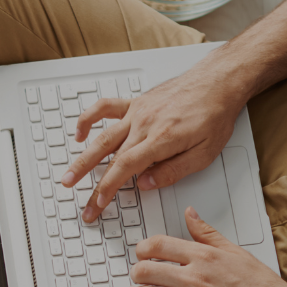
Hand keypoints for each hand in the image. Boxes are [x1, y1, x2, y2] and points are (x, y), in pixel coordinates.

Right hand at [63, 64, 248, 222]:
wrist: (217, 82)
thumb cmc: (214, 115)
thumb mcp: (204, 153)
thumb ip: (173, 170)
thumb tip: (146, 184)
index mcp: (161, 139)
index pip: (125, 168)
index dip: (108, 188)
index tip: (99, 203)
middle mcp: (144, 124)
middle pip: (108, 156)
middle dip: (91, 183)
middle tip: (82, 202)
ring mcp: (137, 111)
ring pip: (102, 136)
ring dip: (82, 157)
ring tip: (68, 175)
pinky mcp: (137, 102)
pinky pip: (106, 108)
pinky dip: (88, 119)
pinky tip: (80, 133)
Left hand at [123, 208, 286, 286]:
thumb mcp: (235, 252)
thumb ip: (207, 233)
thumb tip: (190, 214)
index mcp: (204, 258)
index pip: (158, 245)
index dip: (142, 249)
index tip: (141, 254)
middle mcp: (196, 280)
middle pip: (146, 271)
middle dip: (136, 273)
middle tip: (137, 277)